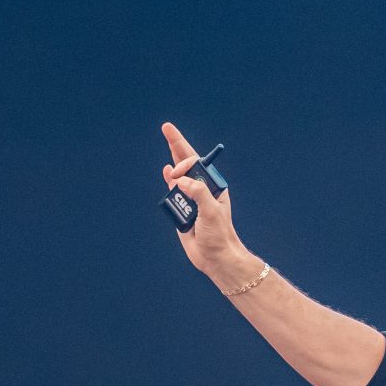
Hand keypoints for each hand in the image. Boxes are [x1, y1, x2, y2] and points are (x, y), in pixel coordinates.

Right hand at [159, 121, 248, 280]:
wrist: (215, 258)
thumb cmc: (219, 235)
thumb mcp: (211, 210)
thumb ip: (197, 192)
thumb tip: (179, 180)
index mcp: (213, 186)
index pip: (197, 164)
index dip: (185, 160)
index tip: (177, 171)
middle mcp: (201, 189)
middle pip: (186, 163)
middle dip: (176, 145)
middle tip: (166, 127)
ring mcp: (190, 199)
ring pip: (176, 179)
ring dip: (171, 176)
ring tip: (173, 184)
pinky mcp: (181, 211)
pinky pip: (172, 194)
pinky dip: (168, 185)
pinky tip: (166, 173)